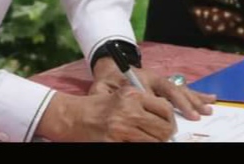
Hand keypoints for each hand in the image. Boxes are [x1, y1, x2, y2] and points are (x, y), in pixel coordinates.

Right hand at [35, 87, 174, 141]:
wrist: (73, 116)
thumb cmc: (98, 107)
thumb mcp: (122, 96)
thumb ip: (143, 103)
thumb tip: (166, 118)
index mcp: (132, 95)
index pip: (165, 108)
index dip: (171, 120)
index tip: (169, 125)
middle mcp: (128, 110)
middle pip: (163, 128)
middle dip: (165, 135)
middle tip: (162, 137)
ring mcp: (121, 128)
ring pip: (154, 142)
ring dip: (154, 143)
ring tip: (148, 140)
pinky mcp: (113, 143)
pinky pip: (137, 148)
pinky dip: (140, 146)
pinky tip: (134, 142)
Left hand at [90, 57, 215, 119]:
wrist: (111, 69)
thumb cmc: (108, 82)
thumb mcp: (103, 88)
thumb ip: (107, 94)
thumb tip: (115, 100)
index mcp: (143, 78)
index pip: (163, 88)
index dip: (174, 101)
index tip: (182, 112)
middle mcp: (156, 79)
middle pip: (176, 90)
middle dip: (188, 103)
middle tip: (197, 114)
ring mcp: (162, 82)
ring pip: (183, 90)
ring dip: (196, 100)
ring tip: (208, 108)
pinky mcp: (166, 87)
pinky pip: (184, 91)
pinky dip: (197, 95)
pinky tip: (210, 99)